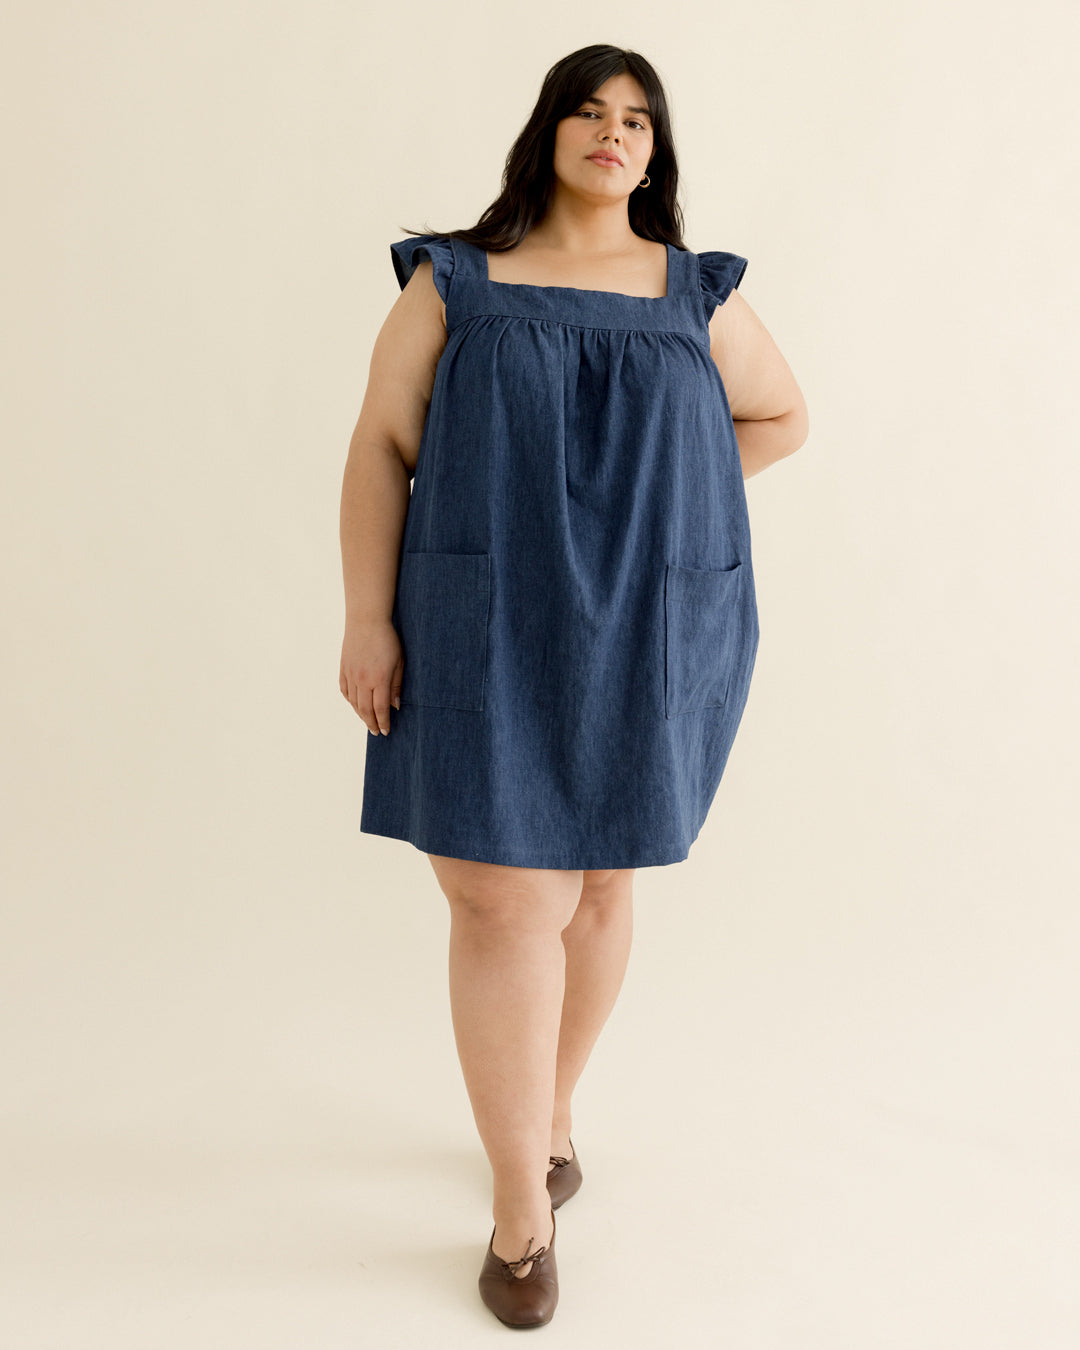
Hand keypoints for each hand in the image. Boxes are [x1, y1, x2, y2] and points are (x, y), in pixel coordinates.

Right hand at [339, 617, 403, 735]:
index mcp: (379, 679)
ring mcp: (351, 675)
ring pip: (354, 702)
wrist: (366, 621)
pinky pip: (345, 691)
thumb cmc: (388, 639)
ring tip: (368, 722)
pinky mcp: (343, 669)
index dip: (383, 722)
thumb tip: (395, 706)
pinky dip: (351, 701)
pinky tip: (356, 706)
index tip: (386, 731)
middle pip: (365, 710)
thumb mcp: (399, 662)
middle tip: (376, 732)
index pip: (380, 708)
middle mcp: (362, 680)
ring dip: (361, 715)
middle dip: (371, 723)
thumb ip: (397, 685)